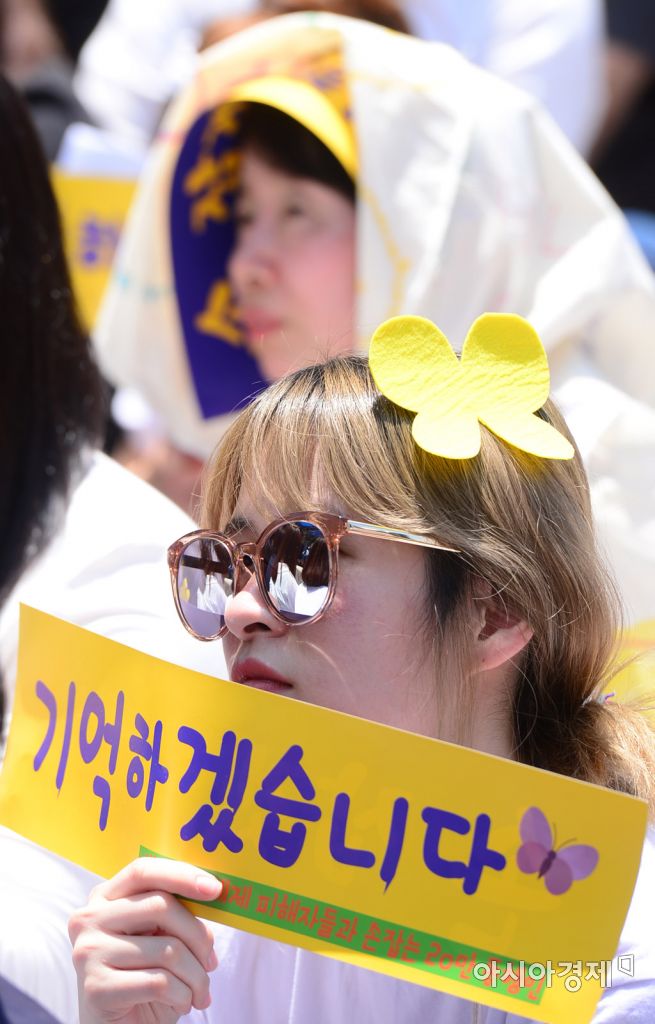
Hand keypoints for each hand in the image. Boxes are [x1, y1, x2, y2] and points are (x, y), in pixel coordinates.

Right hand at [69, 857, 220, 1023]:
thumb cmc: (144, 979)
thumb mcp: (158, 937)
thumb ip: (173, 913)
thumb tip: (213, 892)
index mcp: (104, 898)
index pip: (144, 870)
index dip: (181, 875)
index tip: (214, 888)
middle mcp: (89, 919)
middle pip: (161, 906)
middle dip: (198, 936)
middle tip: (211, 962)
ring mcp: (88, 952)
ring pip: (167, 949)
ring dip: (196, 975)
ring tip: (199, 991)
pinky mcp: (95, 987)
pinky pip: (159, 982)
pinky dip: (183, 995)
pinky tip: (182, 1003)